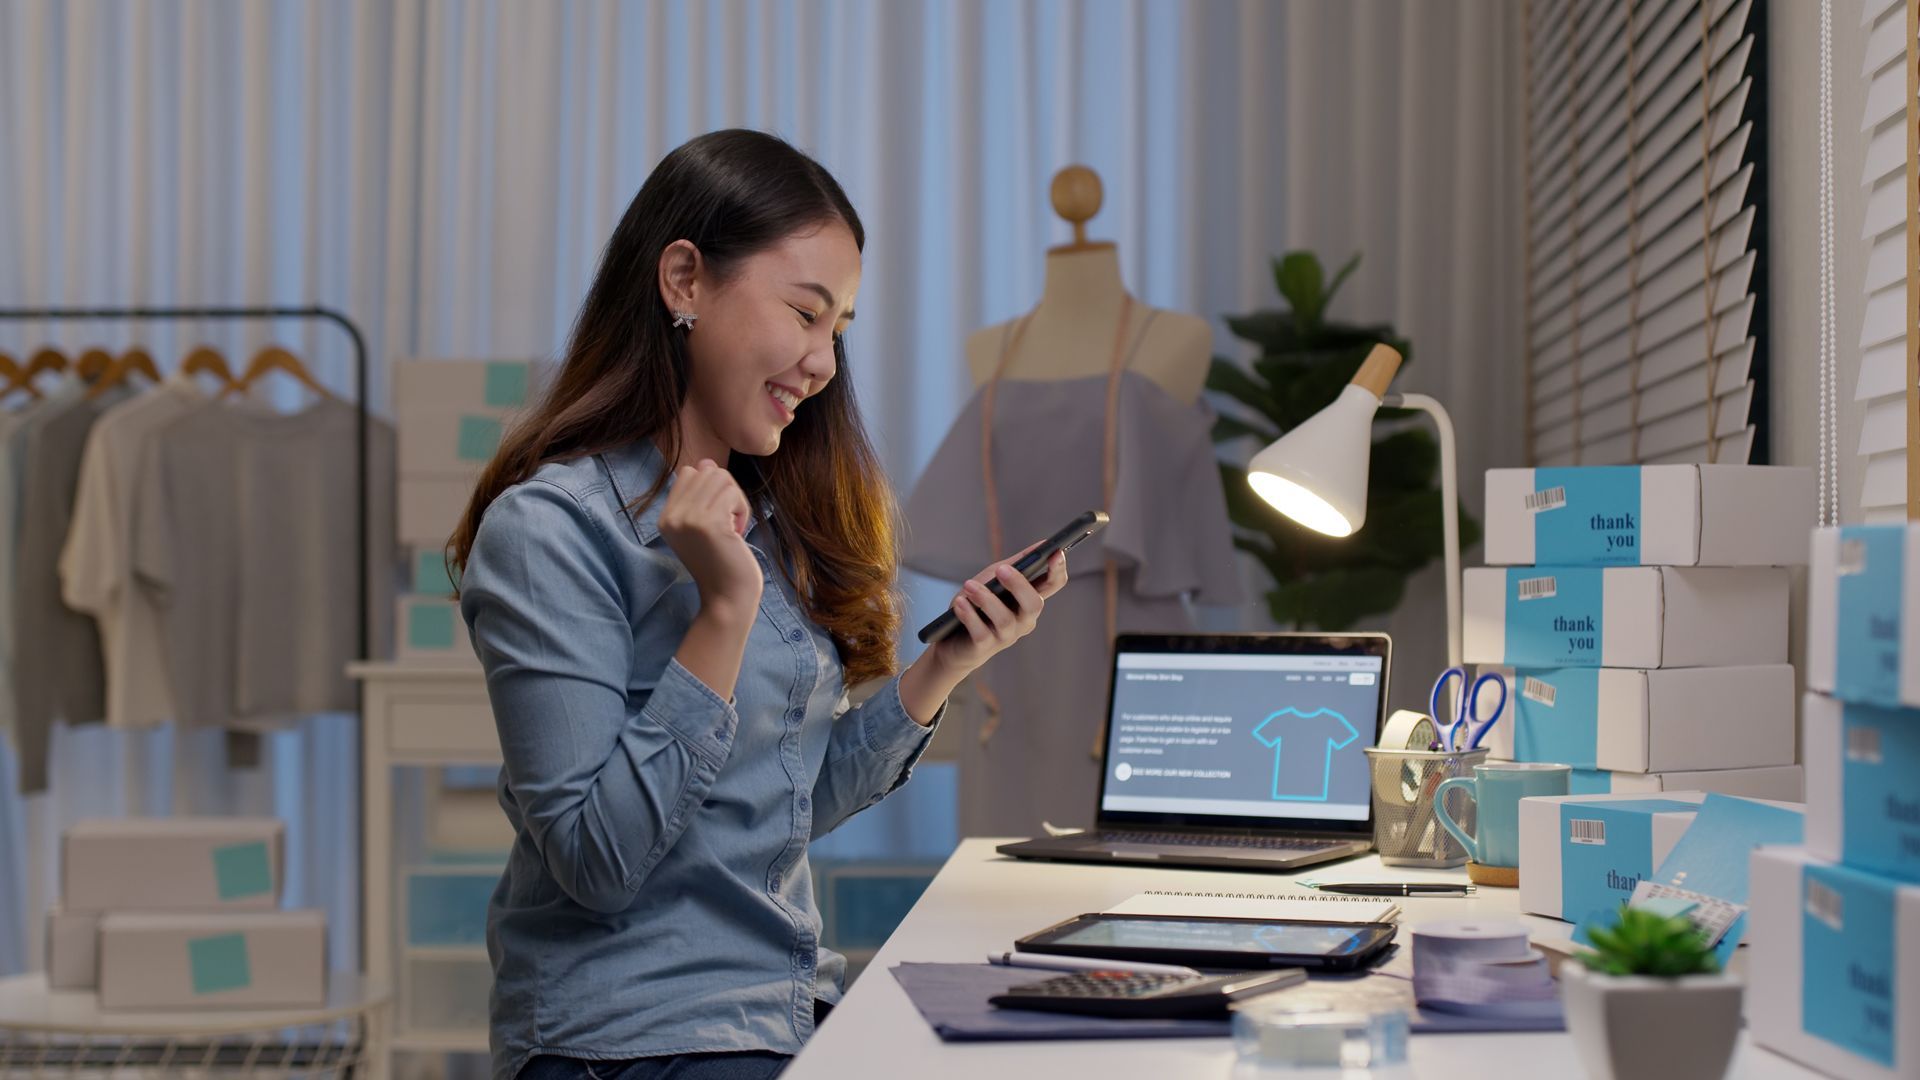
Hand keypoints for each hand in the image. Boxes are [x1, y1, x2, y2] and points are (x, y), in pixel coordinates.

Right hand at [657, 459, 761, 616]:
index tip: (718, 519)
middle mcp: (671, 517)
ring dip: (737, 501)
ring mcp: (687, 519)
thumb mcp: (703, 527)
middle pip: (708, 471)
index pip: (689, 472)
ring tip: (732, 529)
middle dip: (728, 493)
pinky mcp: (708, 524)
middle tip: (729, 525)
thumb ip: (701, 496)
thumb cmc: (723, 564)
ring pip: (722, 478)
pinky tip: (737, 535)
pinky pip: (733, 493)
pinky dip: (743, 511)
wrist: (727, 599)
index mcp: (665, 518)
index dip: (712, 489)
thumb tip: (706, 462)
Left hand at [928, 543, 1069, 676]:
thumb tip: (1043, 544)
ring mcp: (1006, 636)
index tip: (1055, 553)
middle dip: (1018, 585)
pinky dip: (969, 615)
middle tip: (1000, 569)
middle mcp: (1024, 620)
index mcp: (1029, 599)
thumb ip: (1016, 564)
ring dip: (985, 599)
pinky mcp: (985, 647)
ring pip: (1005, 619)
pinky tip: (960, 603)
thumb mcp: (995, 578)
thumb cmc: (978, 604)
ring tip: (968, 586)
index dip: (1057, 570)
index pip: (1053, 585)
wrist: (952, 638)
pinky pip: (981, 632)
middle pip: (1034, 604)